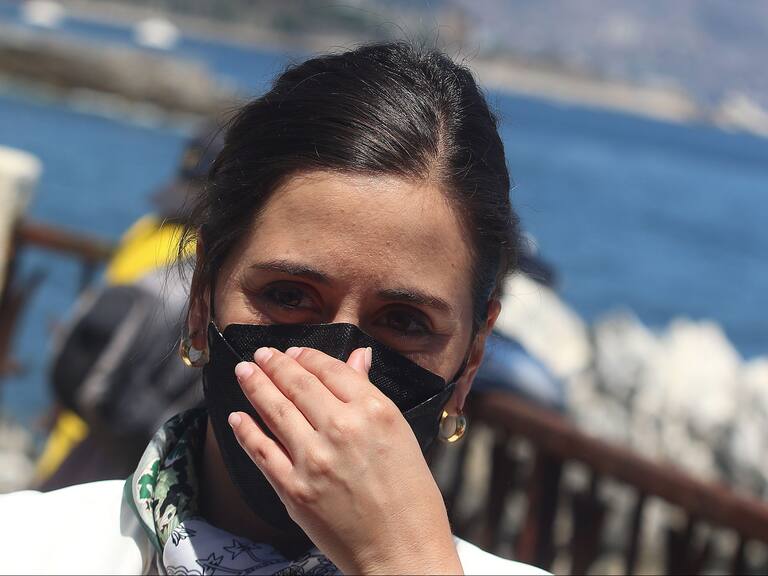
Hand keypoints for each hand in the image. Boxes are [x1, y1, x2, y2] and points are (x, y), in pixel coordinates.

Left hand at [228, 345, 463, 574]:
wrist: (402, 552)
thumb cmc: (411, 497)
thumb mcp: (401, 434)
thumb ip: (371, 393)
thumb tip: (358, 357)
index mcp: (374, 411)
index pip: (330, 369)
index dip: (307, 356)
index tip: (294, 351)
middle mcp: (342, 428)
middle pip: (298, 384)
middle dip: (274, 363)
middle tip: (261, 353)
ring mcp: (314, 459)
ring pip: (274, 409)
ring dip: (255, 385)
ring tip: (244, 371)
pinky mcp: (293, 489)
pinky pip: (261, 450)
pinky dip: (245, 430)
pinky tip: (237, 416)